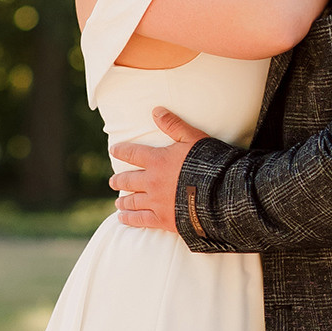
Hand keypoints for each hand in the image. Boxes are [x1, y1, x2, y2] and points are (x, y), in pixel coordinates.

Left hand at [107, 109, 211, 232]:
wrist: (220, 194)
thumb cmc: (209, 163)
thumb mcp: (193, 138)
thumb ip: (173, 125)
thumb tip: (156, 110)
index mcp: (158, 160)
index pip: (133, 153)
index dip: (121, 151)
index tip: (113, 150)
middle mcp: (152, 181)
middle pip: (128, 180)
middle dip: (119, 181)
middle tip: (112, 182)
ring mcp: (156, 202)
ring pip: (132, 201)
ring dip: (123, 201)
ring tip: (118, 202)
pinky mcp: (163, 219)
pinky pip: (140, 220)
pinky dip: (129, 219)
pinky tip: (122, 218)